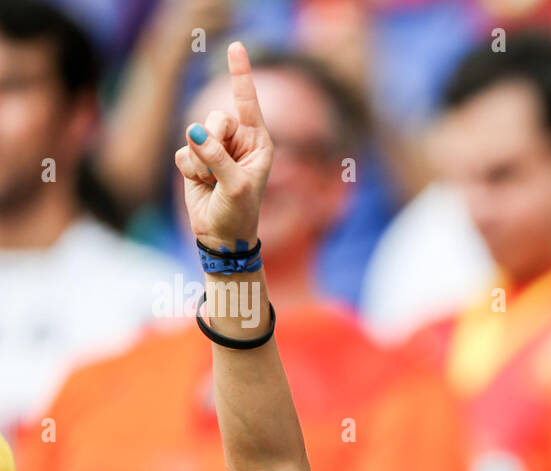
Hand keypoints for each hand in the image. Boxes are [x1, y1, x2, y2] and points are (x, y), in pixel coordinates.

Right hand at [174, 41, 271, 249]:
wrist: (221, 236)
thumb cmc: (239, 212)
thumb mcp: (235, 185)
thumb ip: (216, 157)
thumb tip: (194, 131)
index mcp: (258, 141)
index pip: (248, 101)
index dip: (240, 74)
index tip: (236, 47)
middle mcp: (238, 140)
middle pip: (216, 117)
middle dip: (213, 141)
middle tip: (220, 169)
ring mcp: (215, 148)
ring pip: (195, 132)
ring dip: (200, 162)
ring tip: (213, 182)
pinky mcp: (194, 158)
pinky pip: (182, 150)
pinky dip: (189, 169)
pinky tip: (201, 184)